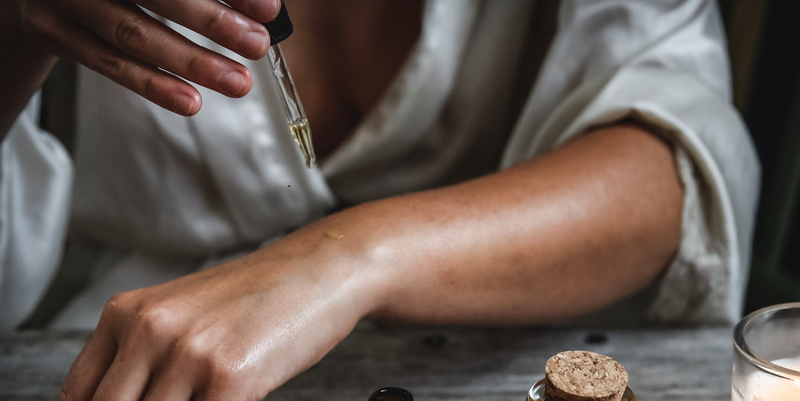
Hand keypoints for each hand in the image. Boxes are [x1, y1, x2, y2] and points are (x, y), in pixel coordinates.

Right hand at [13, 0, 280, 115]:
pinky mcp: (50, 30)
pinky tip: (189, 100)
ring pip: (131, 33)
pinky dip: (151, 83)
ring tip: (237, 82)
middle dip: (212, 21)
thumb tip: (264, 8)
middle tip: (257, 45)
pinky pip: (106, 62)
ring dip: (190, 61)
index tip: (269, 10)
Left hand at [58, 236, 377, 400]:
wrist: (318, 271)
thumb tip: (121, 399)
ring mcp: (189, 353)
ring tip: (206, 396)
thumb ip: (142, 358)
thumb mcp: (182, 315)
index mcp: (127, 313)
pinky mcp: (231, 377)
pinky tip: (237, 399)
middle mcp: (149, 330)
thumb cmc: (257, 296)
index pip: (78, 396)